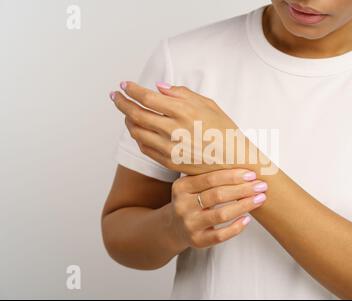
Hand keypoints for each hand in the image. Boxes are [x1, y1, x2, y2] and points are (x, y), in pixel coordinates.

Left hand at [110, 81, 262, 174]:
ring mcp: (170, 148)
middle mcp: (175, 130)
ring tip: (126, 112)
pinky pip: (145, 147)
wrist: (234, 162)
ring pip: (137, 132)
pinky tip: (138, 129)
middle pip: (136, 114)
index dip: (132, 90)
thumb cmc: (224, 130)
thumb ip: (182, 93)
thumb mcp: (209, 104)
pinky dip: (138, 136)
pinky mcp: (169, 162)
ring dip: (127, 120)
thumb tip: (158, 87)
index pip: (148, 97)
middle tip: (115, 96)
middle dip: (121, 102)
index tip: (124, 85)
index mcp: (185, 111)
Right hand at [166, 169, 267, 248]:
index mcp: (181, 187)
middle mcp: (183, 206)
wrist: (174, 227)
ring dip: (244, 206)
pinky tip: (247, 219)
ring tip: (260, 199)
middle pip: (217, 195)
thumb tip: (242, 160)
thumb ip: (208, 174)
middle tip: (261, 186)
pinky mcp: (197, 240)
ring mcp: (189, 224)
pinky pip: (220, 235)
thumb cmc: (191, 201)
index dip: (232, 176)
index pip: (210, 179)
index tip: (251, 174)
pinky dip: (236, 227)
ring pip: (221, 214)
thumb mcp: (191, 186)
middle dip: (243, 189)